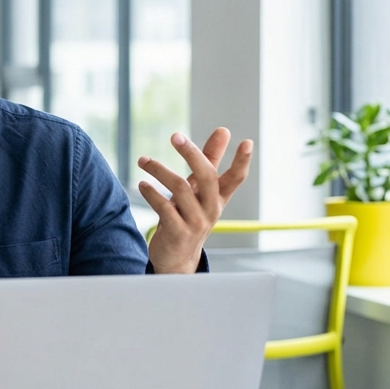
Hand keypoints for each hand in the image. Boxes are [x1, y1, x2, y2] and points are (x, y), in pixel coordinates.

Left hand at [140, 128, 253, 273]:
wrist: (177, 257)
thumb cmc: (188, 215)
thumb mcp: (199, 190)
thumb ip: (210, 160)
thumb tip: (223, 131)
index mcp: (219, 198)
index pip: (236, 178)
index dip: (243, 162)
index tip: (247, 142)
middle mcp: (211, 209)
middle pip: (207, 177)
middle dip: (192, 154)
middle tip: (175, 136)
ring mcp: (196, 223)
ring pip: (181, 188)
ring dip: (159, 170)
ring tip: (143, 161)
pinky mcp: (178, 233)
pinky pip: (164, 208)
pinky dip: (151, 193)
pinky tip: (142, 184)